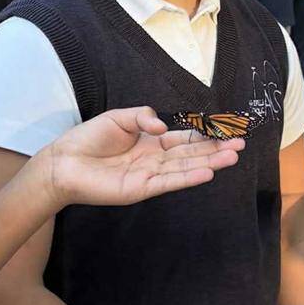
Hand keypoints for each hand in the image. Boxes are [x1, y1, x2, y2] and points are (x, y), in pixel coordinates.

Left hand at [44, 106, 243, 208]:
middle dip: (215, 149)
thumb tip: (164, 125)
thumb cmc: (88, 139)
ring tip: (233, 156)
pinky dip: (188, 177)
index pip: (183, 138)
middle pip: (190, 154)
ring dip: (209, 162)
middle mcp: (154, 159)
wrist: (64, 162)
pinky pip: (169, 182)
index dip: (204, 135)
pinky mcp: (141, 188)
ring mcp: (149, 175)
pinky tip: (207, 172)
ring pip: (185, 168)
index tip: (226, 130)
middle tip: (240, 144)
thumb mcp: (117, 118)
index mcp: (150, 142)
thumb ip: (142, 116)